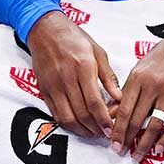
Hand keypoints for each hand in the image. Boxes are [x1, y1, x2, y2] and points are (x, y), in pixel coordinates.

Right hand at [26, 12, 120, 138]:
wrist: (45, 30)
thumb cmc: (75, 38)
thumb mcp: (98, 52)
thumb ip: (108, 76)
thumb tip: (119, 97)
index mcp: (83, 67)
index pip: (94, 101)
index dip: (103, 119)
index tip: (112, 129)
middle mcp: (66, 78)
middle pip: (81, 112)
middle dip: (95, 128)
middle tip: (106, 134)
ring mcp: (53, 85)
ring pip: (67, 117)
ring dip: (81, 130)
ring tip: (94, 133)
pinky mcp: (43, 90)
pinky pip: (55, 113)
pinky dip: (67, 124)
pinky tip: (78, 127)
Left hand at [111, 21, 163, 157]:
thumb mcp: (140, 68)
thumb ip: (127, 90)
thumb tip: (113, 112)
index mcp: (137, 78)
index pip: (123, 110)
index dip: (116, 129)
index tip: (111, 142)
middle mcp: (152, 85)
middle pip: (137, 119)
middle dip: (127, 139)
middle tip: (120, 152)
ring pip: (154, 123)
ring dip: (145, 142)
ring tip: (139, 155)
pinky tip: (160, 147)